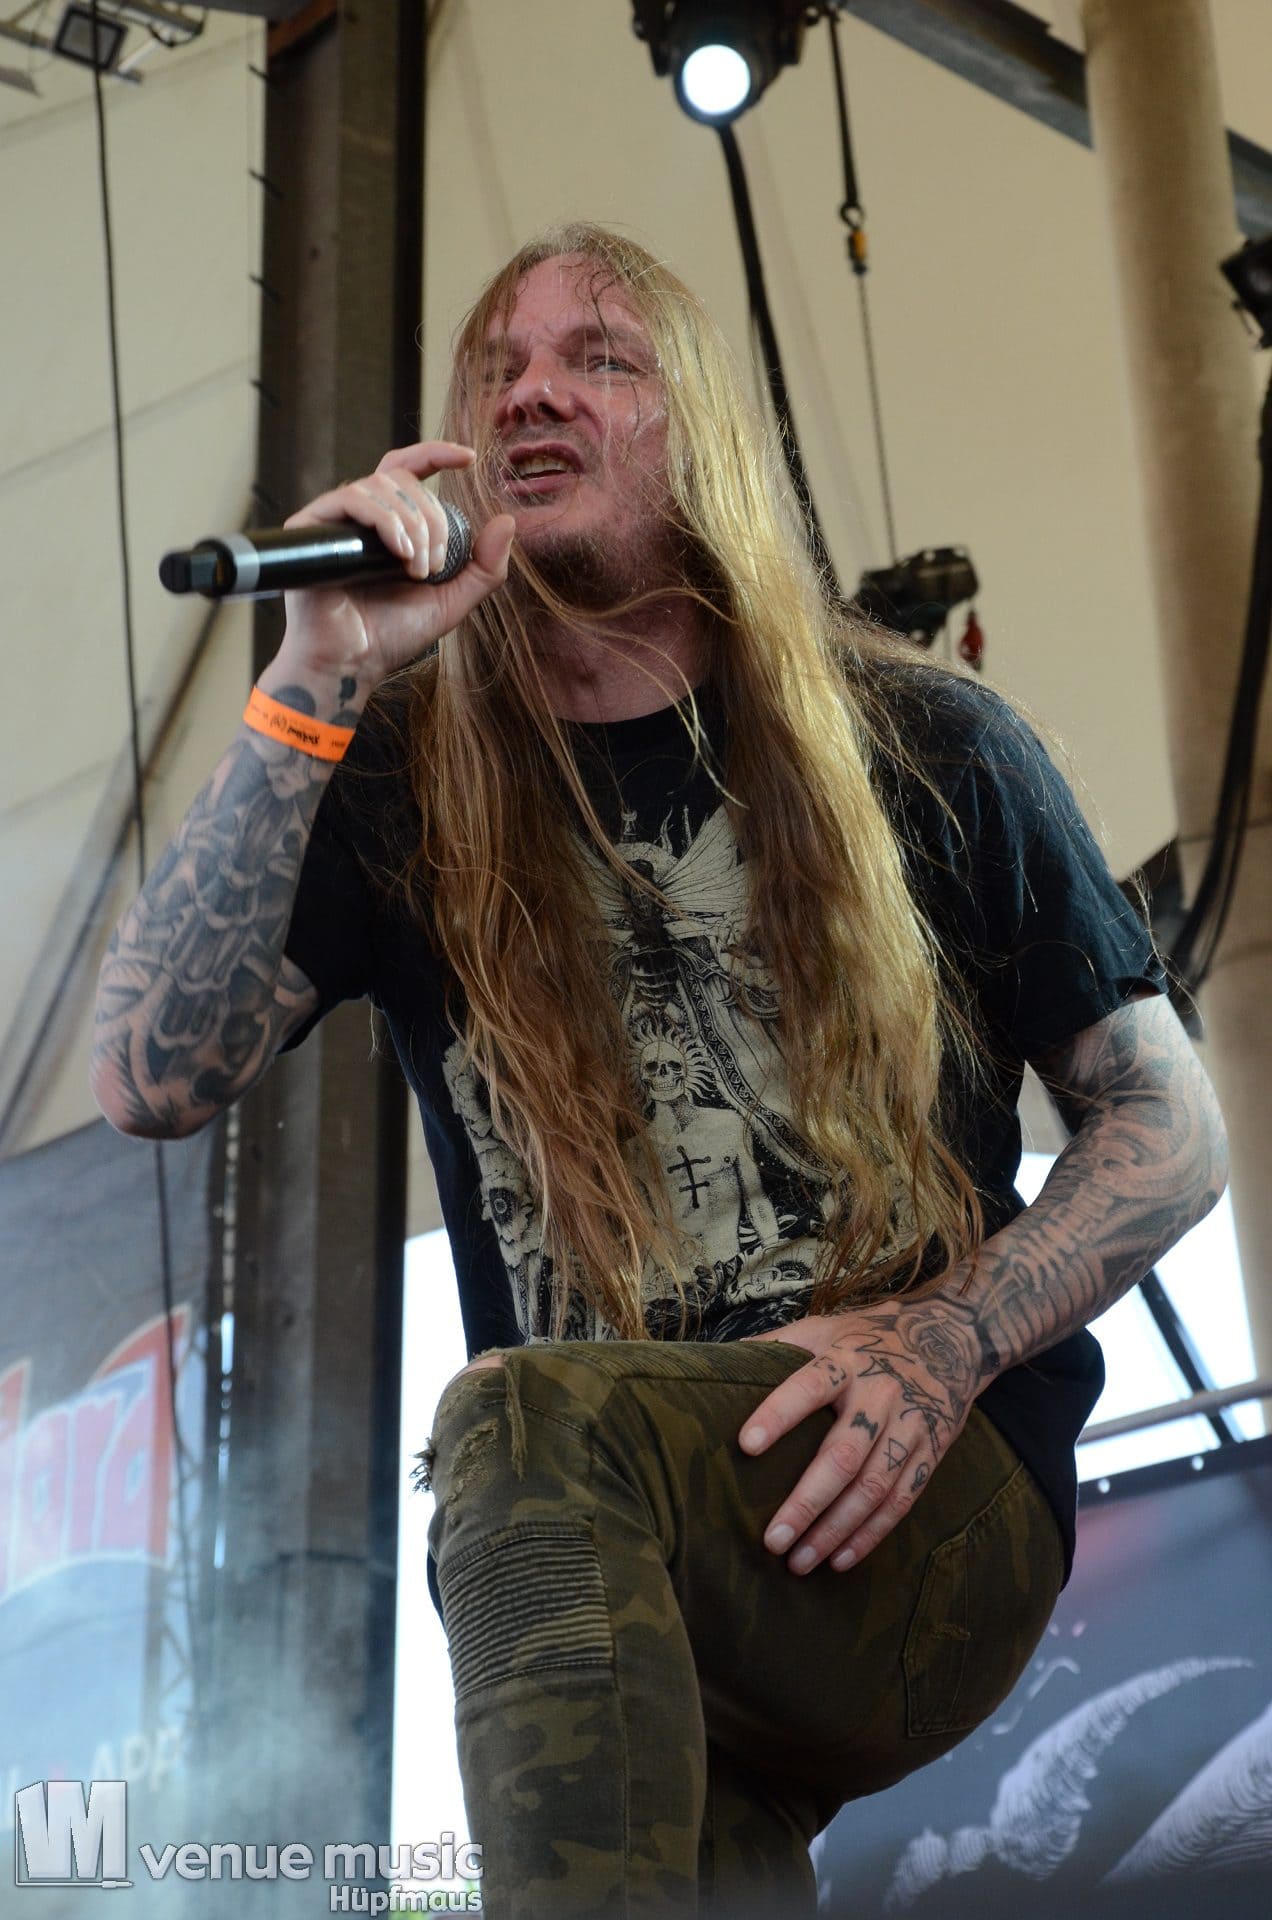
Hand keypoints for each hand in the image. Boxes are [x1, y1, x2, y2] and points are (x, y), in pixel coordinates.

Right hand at [279, 439, 515, 684]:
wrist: (352, 664)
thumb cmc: (392, 635)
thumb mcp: (451, 601)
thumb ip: (483, 568)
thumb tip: (507, 521)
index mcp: (391, 524)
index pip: (409, 471)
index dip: (437, 454)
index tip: (468, 458)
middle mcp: (361, 516)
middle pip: (404, 480)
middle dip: (431, 520)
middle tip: (432, 566)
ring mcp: (334, 519)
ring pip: (380, 485)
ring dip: (411, 524)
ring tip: (415, 568)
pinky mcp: (309, 527)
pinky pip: (350, 498)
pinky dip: (383, 519)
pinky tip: (398, 552)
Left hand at [737, 1294, 986, 1574]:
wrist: (951, 1337)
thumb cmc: (868, 1338)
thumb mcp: (823, 1328)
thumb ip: (775, 1345)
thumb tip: (715, 1364)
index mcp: (846, 1359)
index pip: (809, 1386)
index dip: (778, 1414)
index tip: (746, 1445)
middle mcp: (881, 1393)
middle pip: (844, 1455)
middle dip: (807, 1501)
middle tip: (773, 1539)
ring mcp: (910, 1425)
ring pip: (874, 1487)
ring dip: (836, 1529)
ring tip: (799, 1561)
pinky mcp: (932, 1451)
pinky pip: (902, 1500)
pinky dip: (871, 1534)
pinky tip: (841, 1559)